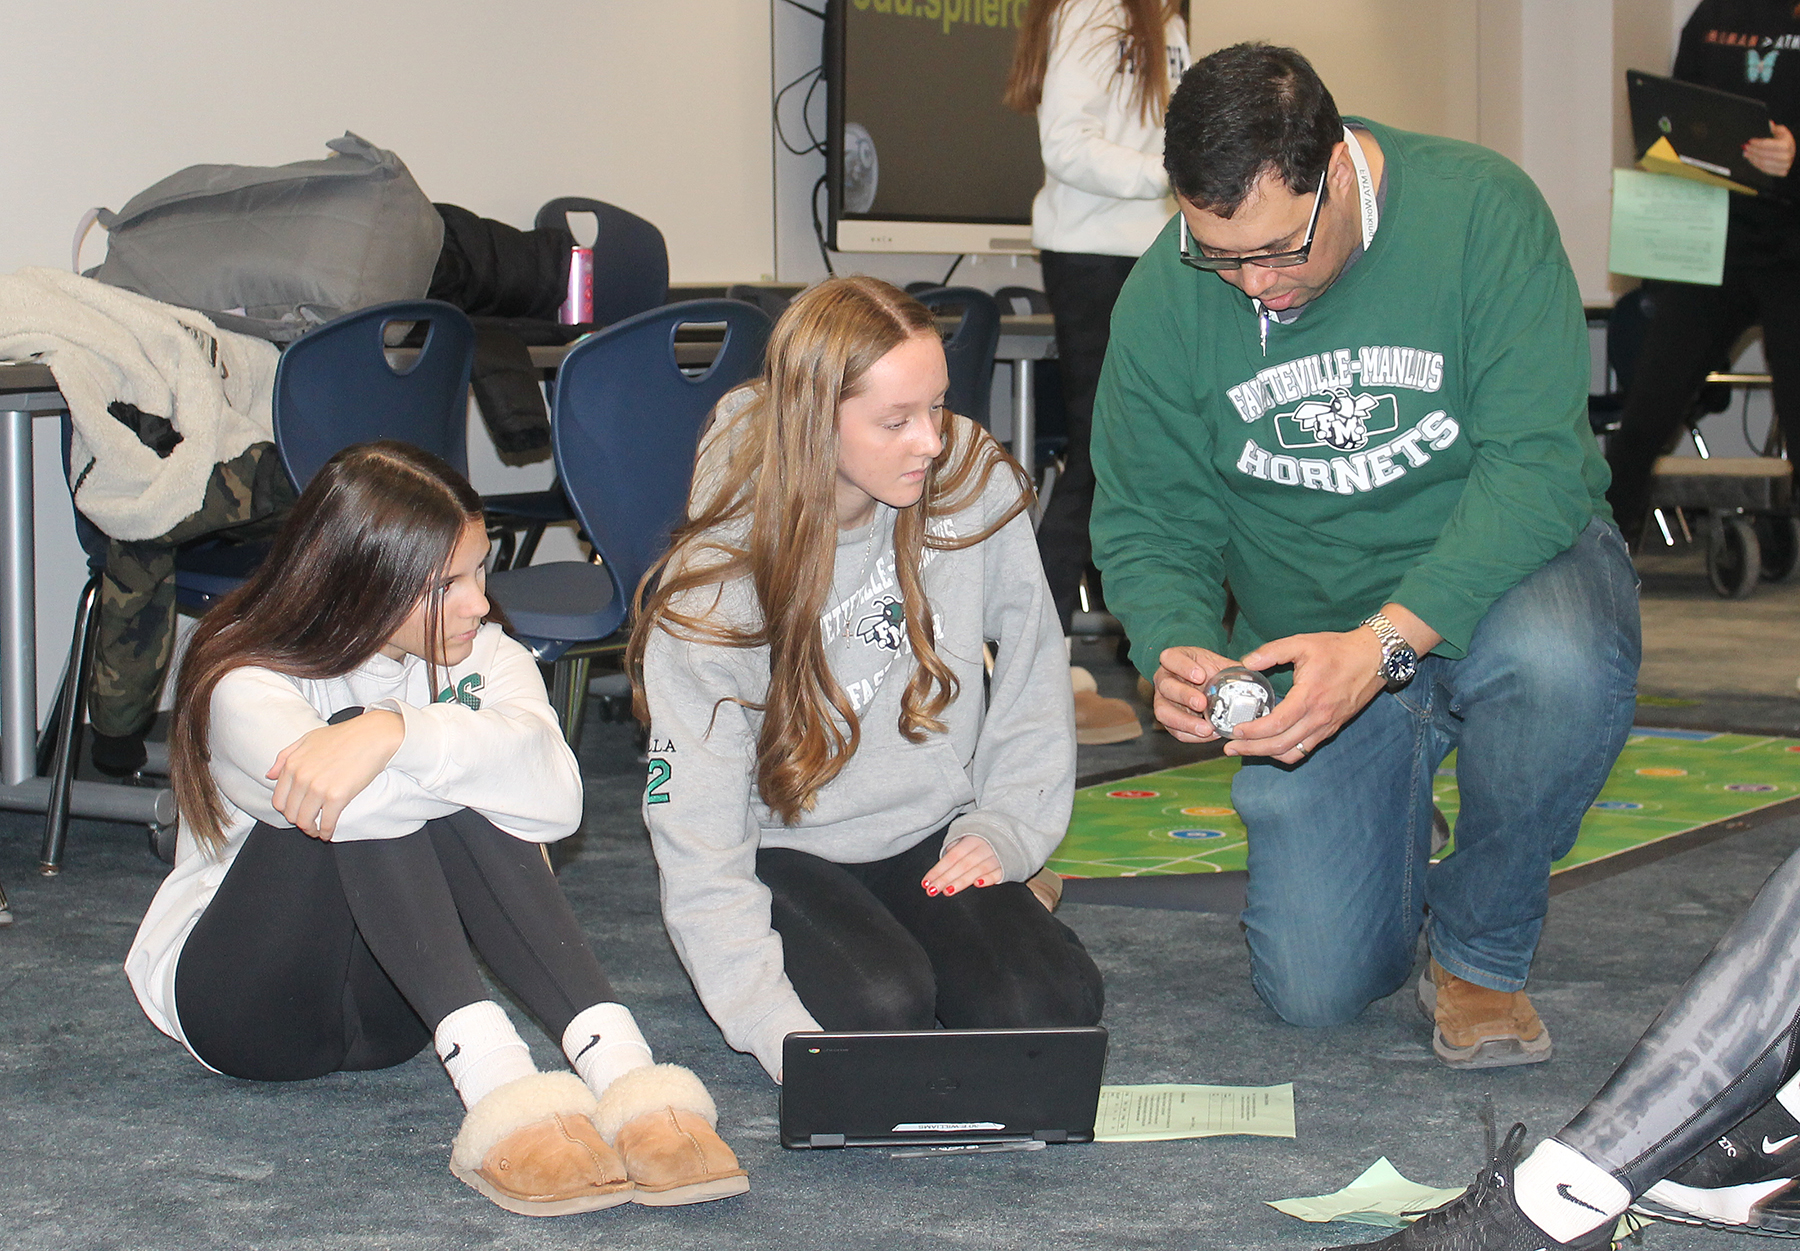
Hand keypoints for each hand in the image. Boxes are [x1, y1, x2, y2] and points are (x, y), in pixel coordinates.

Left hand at [266, 710, 403, 838]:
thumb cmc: (343, 735)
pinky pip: (326, 822)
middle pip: (291, 814)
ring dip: (310, 830)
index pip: (278, 800)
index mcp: (292, 764)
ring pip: (305, 821)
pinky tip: (328, 832)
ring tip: (317, 830)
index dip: (287, 810)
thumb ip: (285, 756)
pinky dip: (326, 831)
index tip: (297, 812)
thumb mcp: (307, 739)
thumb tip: (269, 775)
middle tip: (309, 822)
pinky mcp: (337, 797)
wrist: (372, 735)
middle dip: (298, 821)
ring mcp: (318, 788)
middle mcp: (302, 777)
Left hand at [922, 835, 1000, 896]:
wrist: (1013, 837)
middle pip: (962, 864)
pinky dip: (989, 878)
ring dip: (962, 880)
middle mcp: (983, 847)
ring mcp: (996, 857)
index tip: (925, 883)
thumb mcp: (968, 840)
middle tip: (932, 891)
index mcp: (971, 839)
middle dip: (946, 878)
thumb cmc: (983, 842)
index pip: (951, 857)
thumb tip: (940, 867)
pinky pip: (997, 873)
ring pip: (977, 869)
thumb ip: (954, 850)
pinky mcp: (1007, 867)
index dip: (938, 870)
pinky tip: (978, 884)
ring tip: (948, 891)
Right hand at [1151, 646, 1237, 742]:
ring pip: (1163, 712)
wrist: (1208, 686)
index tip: (1200, 676)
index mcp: (1175, 659)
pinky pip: (1174, 730)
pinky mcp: (1169, 719)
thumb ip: (1233, 668)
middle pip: (1166, 686)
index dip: (1183, 667)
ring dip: (1184, 721)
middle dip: (1184, 696)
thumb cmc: (1211, 672)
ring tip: (1205, 728)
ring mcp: (1163, 700)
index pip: (1170, 658)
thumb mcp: (1221, 664)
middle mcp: (1164, 679)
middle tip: (1202, 704)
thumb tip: (1253, 674)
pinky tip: (1208, 734)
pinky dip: (1191, 735)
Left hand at [1228, 603, 1439, 763]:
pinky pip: (1305, 749)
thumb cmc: (1338, 650)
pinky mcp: (1332, 729)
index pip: (1277, 724)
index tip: (1234, 730)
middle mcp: (1319, 717)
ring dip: (1267, 755)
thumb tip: (1245, 662)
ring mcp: (1326, 726)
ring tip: (1246, 750)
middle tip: (1229, 748)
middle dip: (1252, 750)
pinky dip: (1285, 752)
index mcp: (1309, 697)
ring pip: (1293, 753)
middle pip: (1281, 745)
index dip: (1253, 732)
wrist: (1374, 658)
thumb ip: (1271, 651)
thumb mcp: (1302, 643)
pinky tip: (1270, 746)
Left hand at [1745, 122, 1794, 178]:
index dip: (1757, 143)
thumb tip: (1770, 123)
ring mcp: (1784, 166)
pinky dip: (1756, 164)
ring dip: (1752, 158)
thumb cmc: (1785, 142)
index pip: (1767, 144)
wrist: (1792, 154)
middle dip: (1753, 150)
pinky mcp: (1781, 172)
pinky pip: (1765, 169)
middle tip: (1745, 147)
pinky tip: (1750, 159)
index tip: (1750, 141)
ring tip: (1745, 153)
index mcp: (1786, 145)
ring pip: (1763, 163)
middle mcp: (1786, 156)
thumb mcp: (1783, 133)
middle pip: (1764, 154)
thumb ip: (1776, 128)